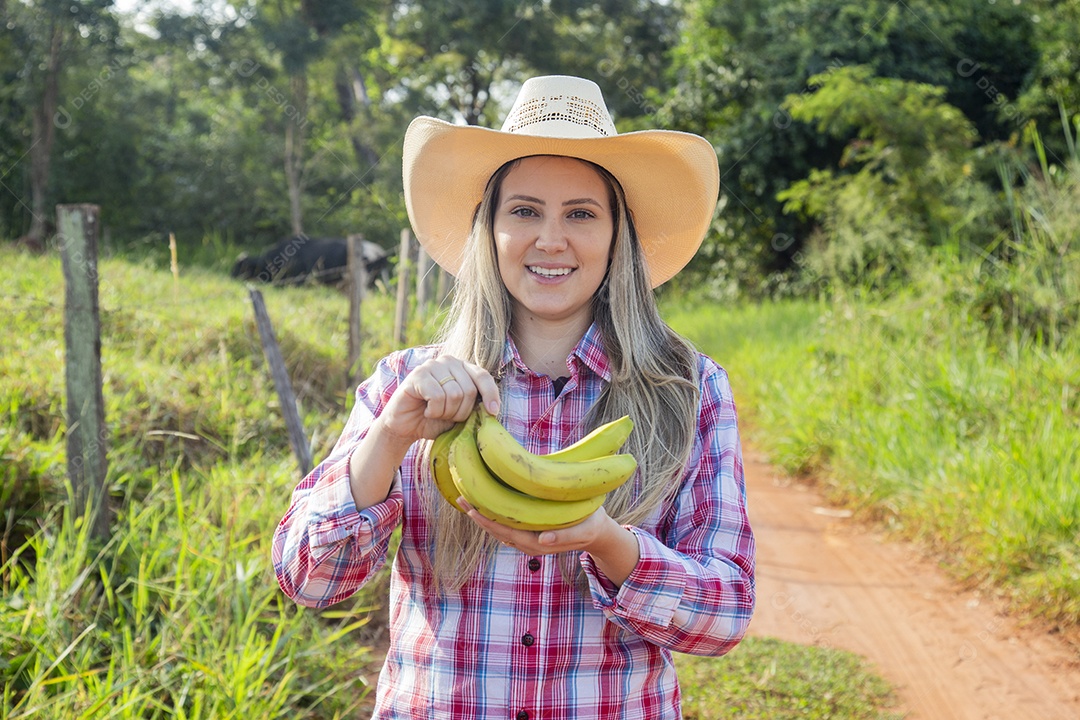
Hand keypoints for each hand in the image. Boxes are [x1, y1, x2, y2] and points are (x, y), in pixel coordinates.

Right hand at [377, 357, 500, 446]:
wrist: (406, 428)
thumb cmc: (434, 420)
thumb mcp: (460, 413)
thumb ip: (475, 405)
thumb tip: (493, 407)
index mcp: (462, 367)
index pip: (483, 376)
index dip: (491, 394)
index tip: (493, 412)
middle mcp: (448, 361)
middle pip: (469, 390)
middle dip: (460, 411)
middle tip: (446, 415)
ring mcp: (432, 365)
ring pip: (454, 394)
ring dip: (445, 412)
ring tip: (434, 412)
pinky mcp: (418, 375)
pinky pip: (437, 396)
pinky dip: (433, 410)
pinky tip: (425, 410)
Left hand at [457, 500, 639, 584]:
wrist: (597, 532)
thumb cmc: (590, 526)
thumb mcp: (583, 531)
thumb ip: (564, 537)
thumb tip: (542, 540)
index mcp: (537, 544)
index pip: (505, 531)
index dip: (487, 521)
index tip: (472, 508)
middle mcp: (527, 543)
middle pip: (496, 530)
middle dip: (478, 515)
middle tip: (460, 497)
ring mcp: (527, 537)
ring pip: (499, 527)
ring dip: (482, 513)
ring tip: (466, 496)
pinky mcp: (529, 529)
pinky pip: (506, 522)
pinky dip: (493, 512)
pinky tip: (485, 499)